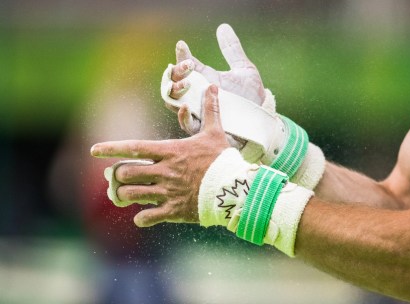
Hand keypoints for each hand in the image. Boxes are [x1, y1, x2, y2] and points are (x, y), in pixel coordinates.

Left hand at [91, 85, 229, 226]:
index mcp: (170, 151)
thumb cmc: (223, 159)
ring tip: (124, 196)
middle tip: (118, 177)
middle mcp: (164, 171)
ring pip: (132, 194)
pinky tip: (142, 218)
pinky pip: (147, 217)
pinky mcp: (174, 211)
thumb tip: (212, 87)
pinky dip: (141, 219)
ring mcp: (167, 192)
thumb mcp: (215, 132)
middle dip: (118, 174)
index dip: (111, 148)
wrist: (235, 188)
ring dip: (124, 196)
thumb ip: (210, 110)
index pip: (134, 147)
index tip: (94, 150)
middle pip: (126, 172)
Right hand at [167, 23, 266, 134]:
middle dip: (174, 74)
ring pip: (174, 103)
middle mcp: (197, 95)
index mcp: (204, 79)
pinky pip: (187, 124)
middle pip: (173, 84)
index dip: (180, 56)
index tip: (182, 46)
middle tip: (187, 67)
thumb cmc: (252, 96)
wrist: (262, 119)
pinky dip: (183, 116)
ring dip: (174, 93)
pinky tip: (186, 107)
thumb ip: (232, 50)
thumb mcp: (244, 70)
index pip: (185, 67)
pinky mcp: (203, 128)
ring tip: (185, 85)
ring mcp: (198, 111)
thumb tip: (223, 27)